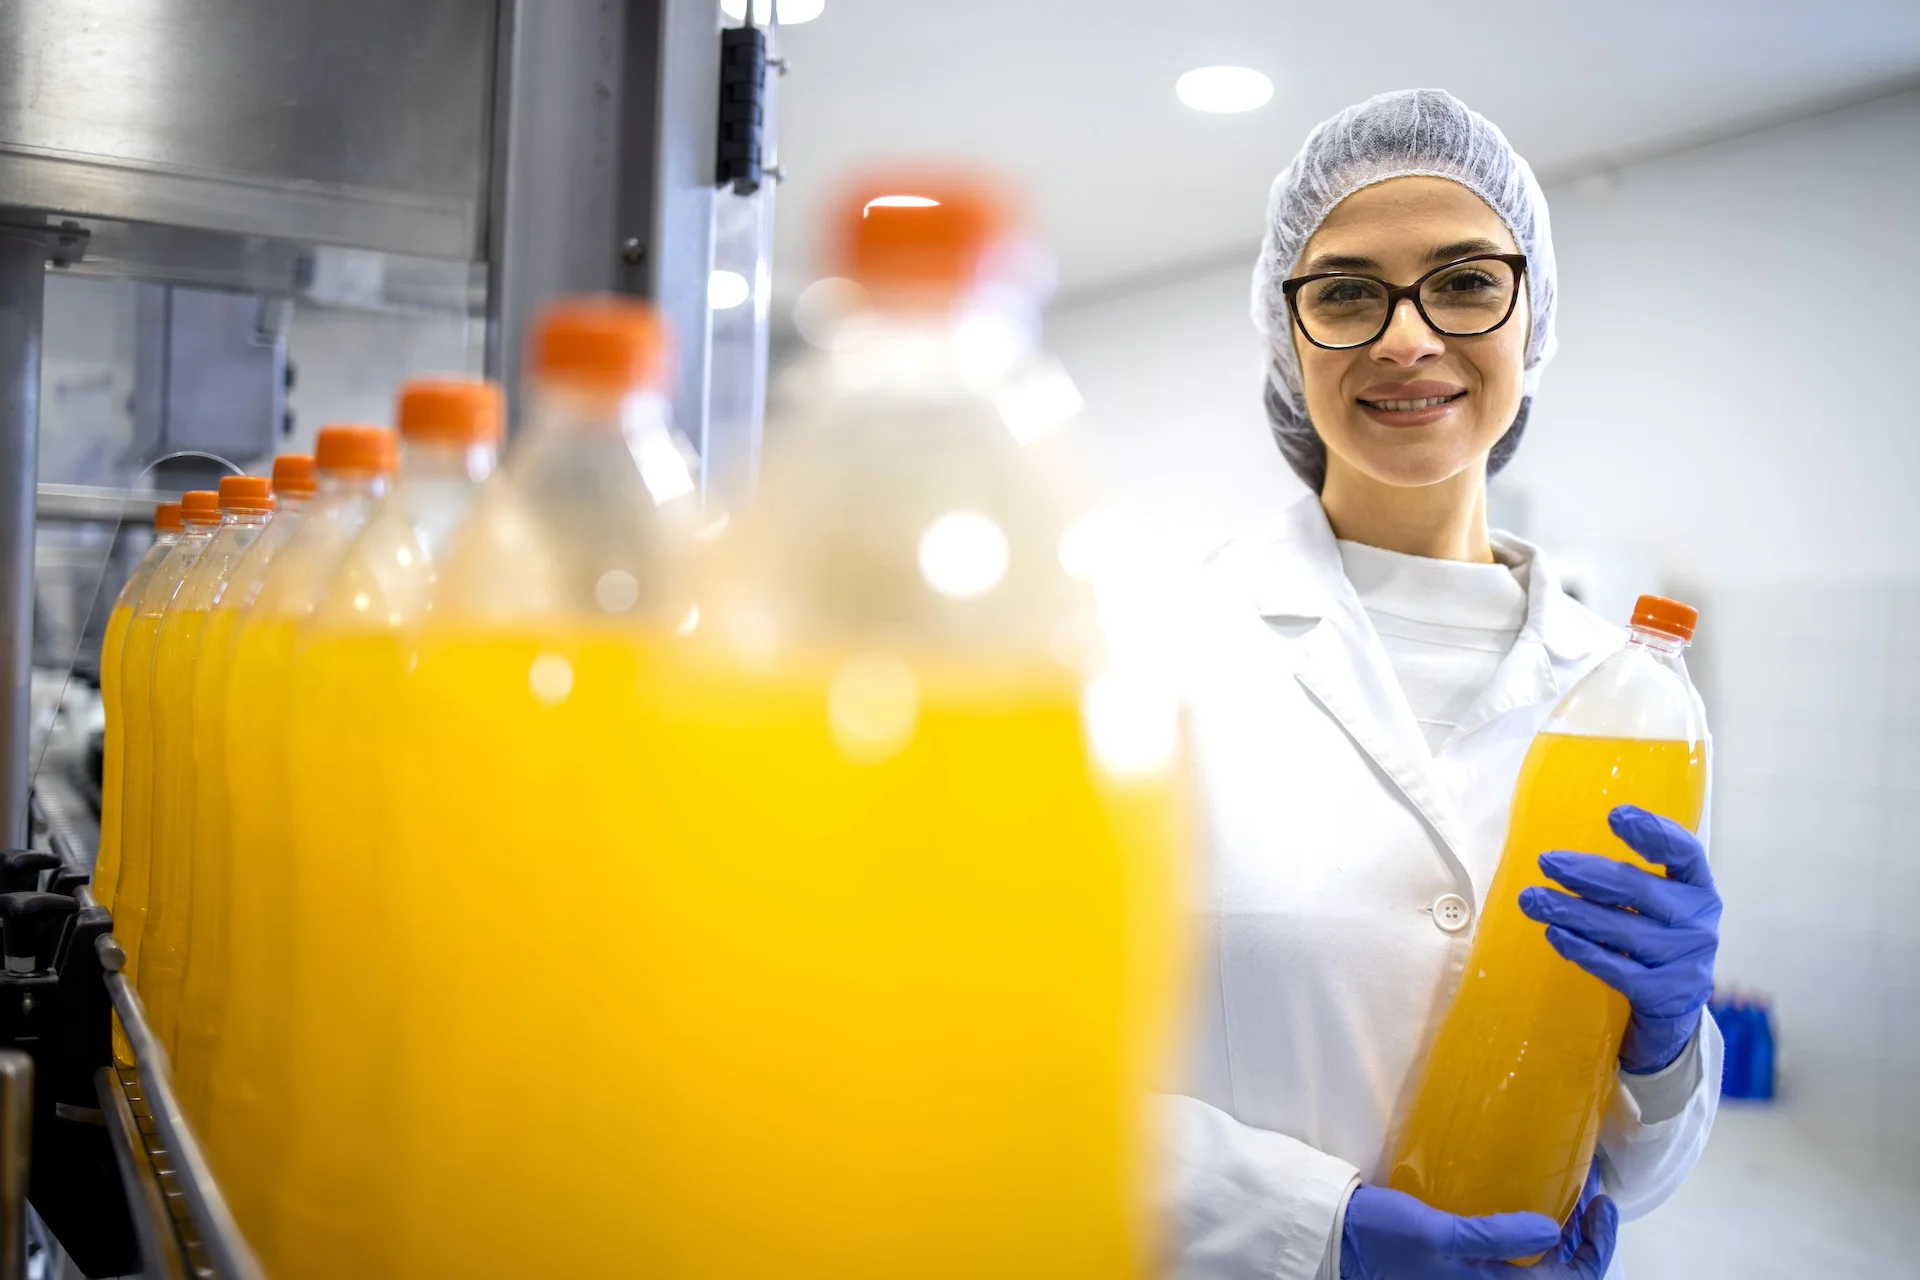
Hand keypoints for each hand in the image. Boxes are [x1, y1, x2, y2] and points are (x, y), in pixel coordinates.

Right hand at [1339, 1182, 1616, 1278]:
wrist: (1343, 1236)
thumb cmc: (1388, 1237)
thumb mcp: (1441, 1235)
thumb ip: (1495, 1235)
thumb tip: (1553, 1228)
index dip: (1595, 1249)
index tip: (1600, 1207)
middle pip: (1562, 1273)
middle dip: (1586, 1237)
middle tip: (1591, 1192)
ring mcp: (1483, 1274)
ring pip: (1543, 1262)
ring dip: (1565, 1232)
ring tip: (1571, 1190)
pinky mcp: (1470, 1258)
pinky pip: (1519, 1251)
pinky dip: (1537, 1229)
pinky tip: (1534, 1200)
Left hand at [1519, 804, 1720, 1073]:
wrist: (1676, 1005)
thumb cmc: (1656, 936)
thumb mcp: (1658, 904)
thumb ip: (1629, 878)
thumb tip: (1564, 856)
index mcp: (1699, 889)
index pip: (1685, 853)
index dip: (1654, 832)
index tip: (1616, 815)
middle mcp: (1698, 921)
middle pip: (1638, 890)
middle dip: (1587, 874)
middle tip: (1546, 861)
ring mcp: (1684, 959)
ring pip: (1621, 929)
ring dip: (1572, 911)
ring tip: (1533, 900)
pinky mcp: (1663, 992)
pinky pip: (1615, 967)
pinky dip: (1582, 949)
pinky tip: (1554, 934)